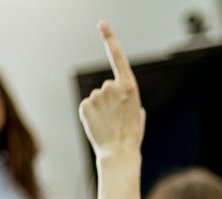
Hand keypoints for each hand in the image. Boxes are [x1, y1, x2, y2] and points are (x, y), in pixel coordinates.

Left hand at [78, 21, 144, 158]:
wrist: (119, 152)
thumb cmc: (132, 135)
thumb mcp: (137, 114)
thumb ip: (130, 100)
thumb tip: (127, 101)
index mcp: (129, 86)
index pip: (118, 57)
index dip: (110, 39)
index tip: (102, 24)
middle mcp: (112, 87)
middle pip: (107, 86)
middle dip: (111, 99)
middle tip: (117, 117)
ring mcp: (97, 95)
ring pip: (97, 97)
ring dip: (101, 108)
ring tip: (109, 123)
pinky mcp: (84, 105)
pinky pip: (87, 105)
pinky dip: (91, 114)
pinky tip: (99, 124)